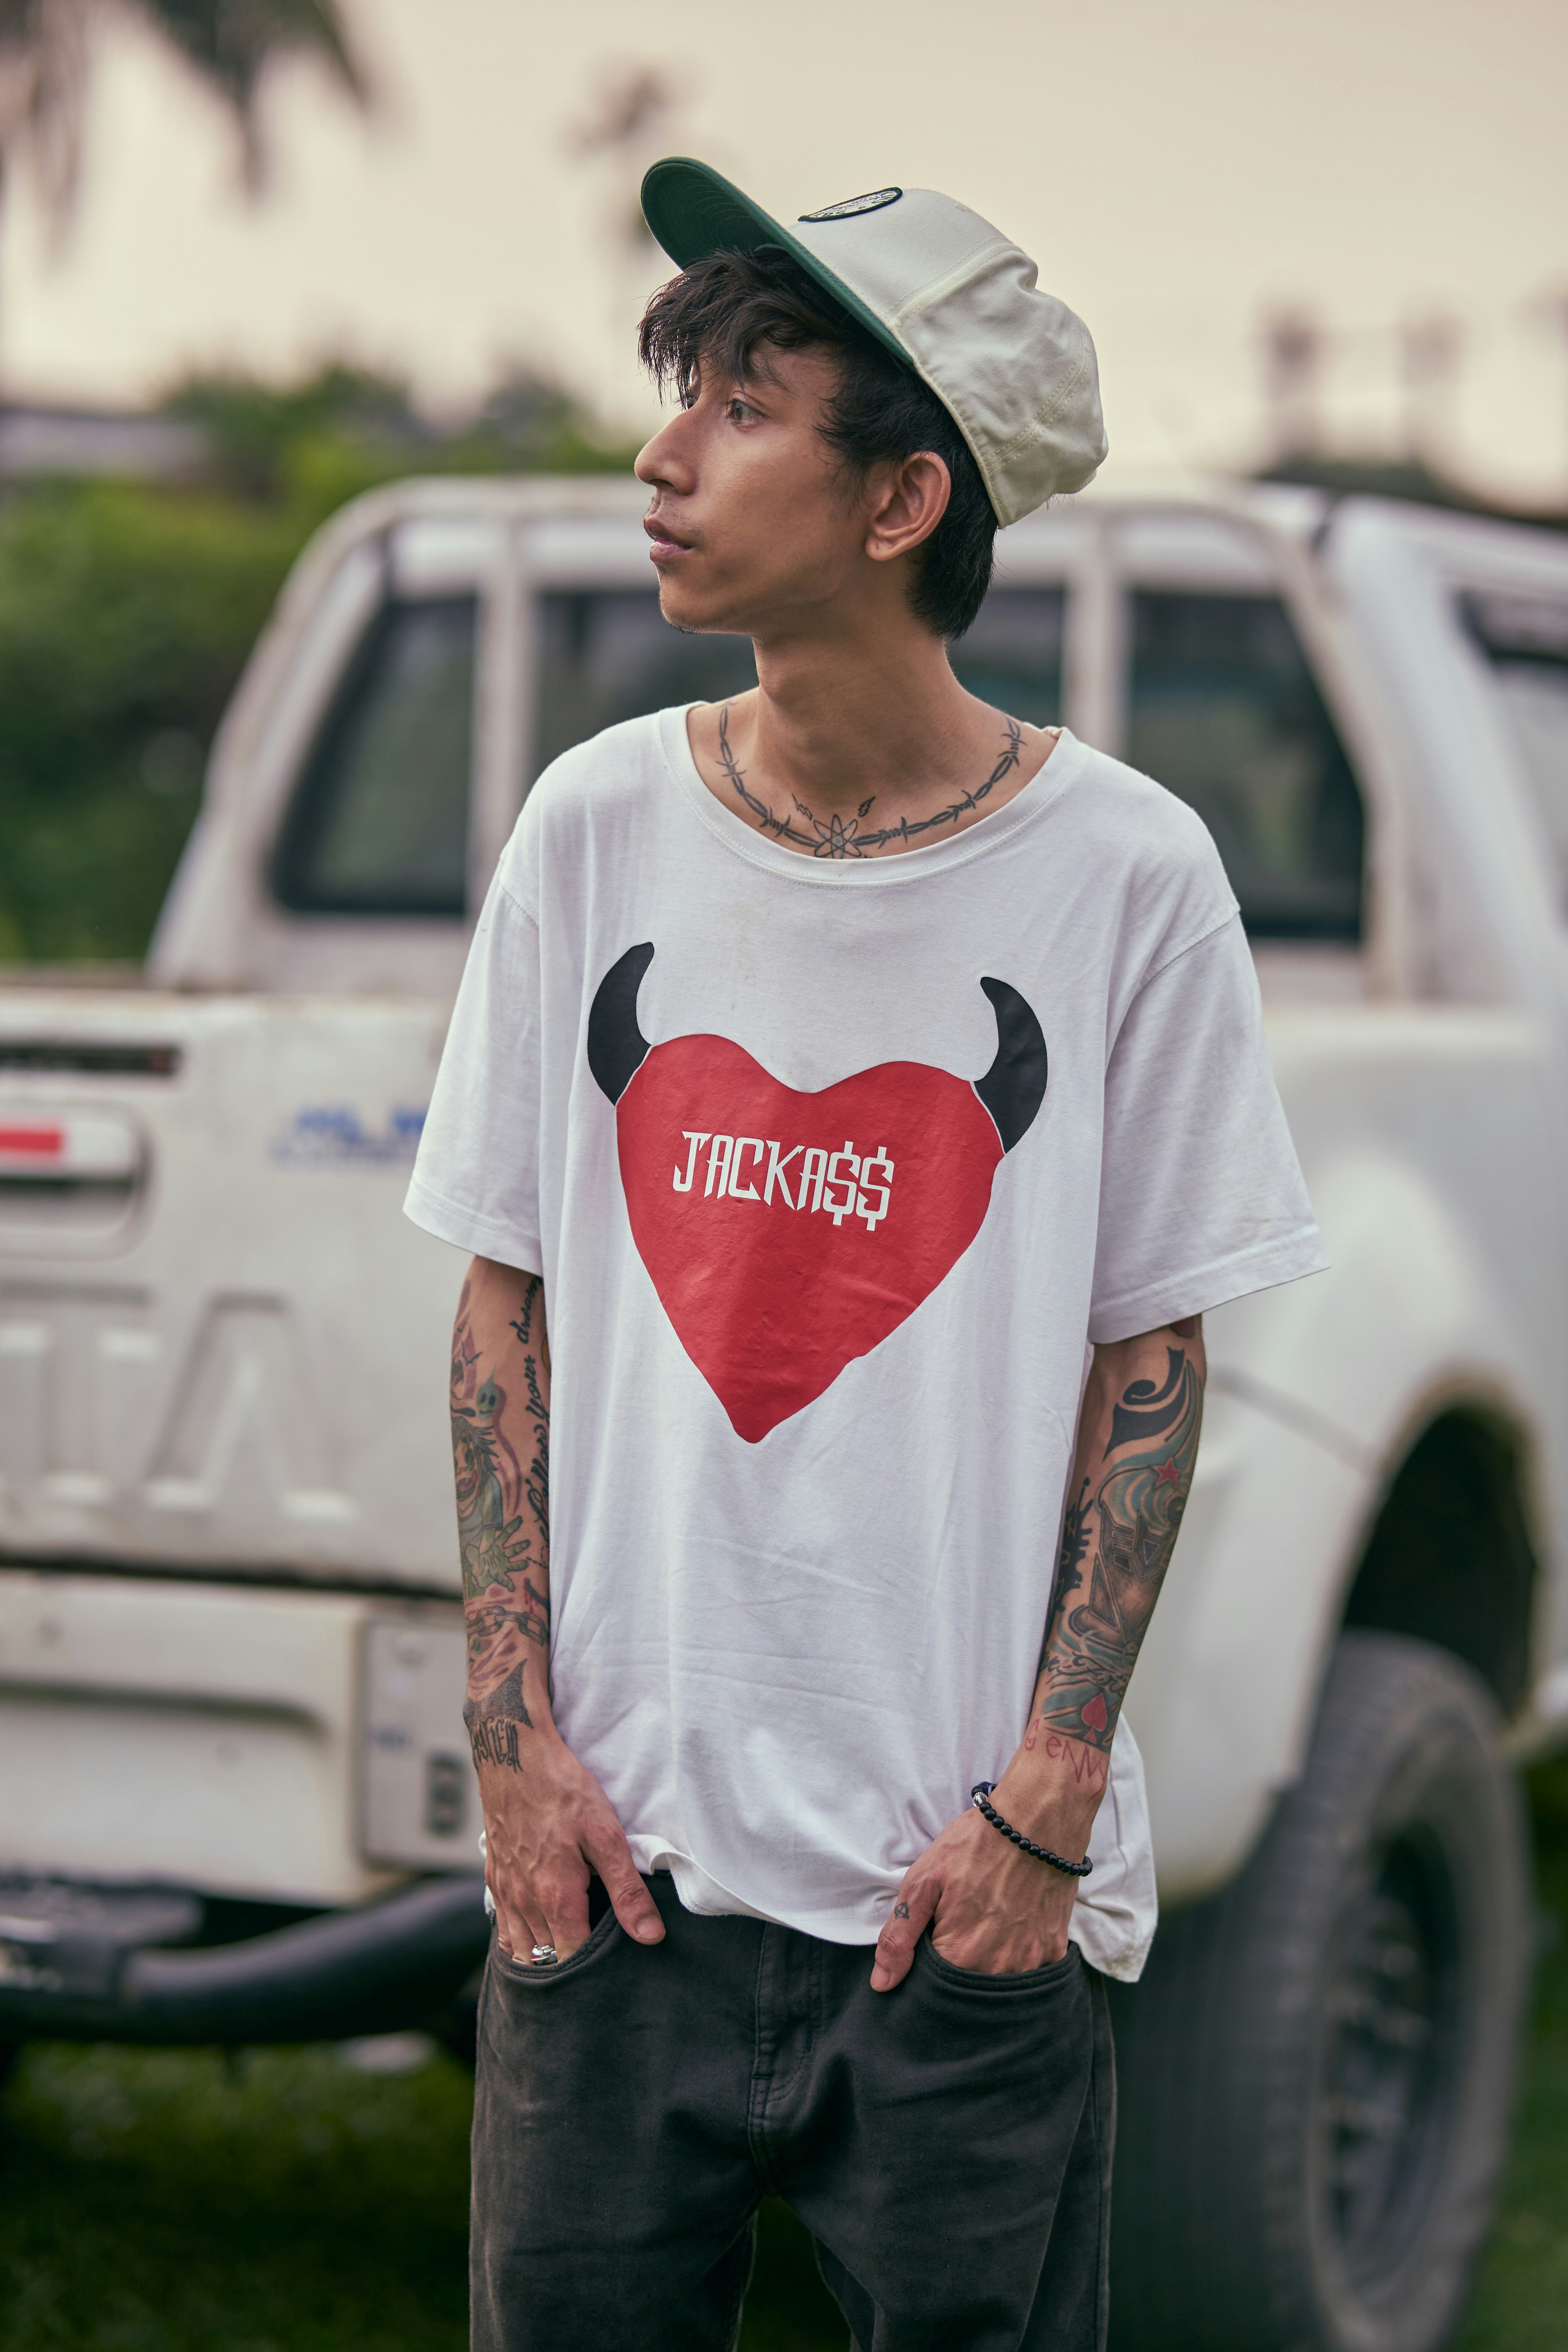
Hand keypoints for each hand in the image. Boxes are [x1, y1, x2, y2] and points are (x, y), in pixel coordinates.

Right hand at [477, 1729, 664, 1962]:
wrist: (513, 1754)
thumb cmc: (562, 1789)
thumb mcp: (605, 1834)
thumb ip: (626, 1890)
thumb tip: (650, 1936)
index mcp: (555, 1895)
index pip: (573, 1958)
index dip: (594, 1970)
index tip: (614, 1967)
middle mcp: (524, 1902)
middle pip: (547, 1959)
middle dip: (571, 1967)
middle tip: (599, 1962)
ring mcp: (505, 1892)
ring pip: (522, 1950)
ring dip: (544, 1958)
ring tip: (572, 1953)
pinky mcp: (493, 1878)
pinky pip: (504, 1929)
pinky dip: (521, 1941)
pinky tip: (539, 1935)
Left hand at [870, 1801, 1081, 1989]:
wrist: (1037, 1820)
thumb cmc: (976, 1845)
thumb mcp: (924, 1880)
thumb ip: (899, 1936)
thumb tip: (882, 1983)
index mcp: (959, 1955)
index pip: (933, 1985)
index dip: (927, 1962)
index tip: (933, 1934)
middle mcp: (997, 1970)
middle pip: (967, 1987)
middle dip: (959, 1962)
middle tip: (962, 1920)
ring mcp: (1030, 1963)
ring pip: (999, 1980)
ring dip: (989, 1960)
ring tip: (988, 1919)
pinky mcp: (1053, 1951)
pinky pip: (1031, 1969)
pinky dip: (1019, 1953)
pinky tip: (1014, 1924)